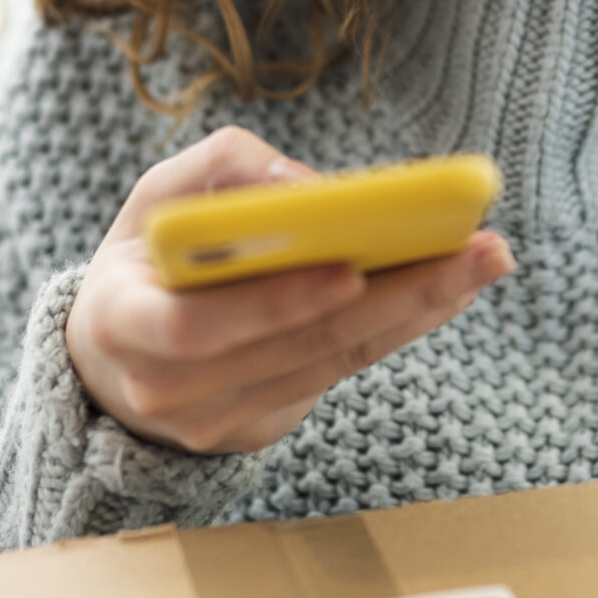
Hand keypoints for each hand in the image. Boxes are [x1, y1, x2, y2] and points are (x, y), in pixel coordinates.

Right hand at [67, 126, 513, 453]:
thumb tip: (314, 190)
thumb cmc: (146, 259)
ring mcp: (214, 421)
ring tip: (484, 261)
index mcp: (121, 321)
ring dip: (418, 310)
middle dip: (395, 295)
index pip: (195, 327)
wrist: (113, 356)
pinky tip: (450, 289)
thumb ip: (223, 169)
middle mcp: (164, 388)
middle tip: (473, 249)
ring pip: (332, 364)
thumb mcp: (156, 198)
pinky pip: (340, 373)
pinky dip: (399, 327)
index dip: (273, 304)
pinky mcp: (258, 429)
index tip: (349, 268)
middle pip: (296, 349)